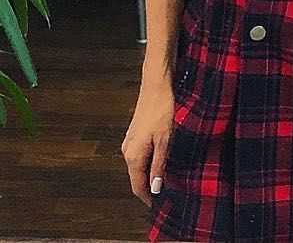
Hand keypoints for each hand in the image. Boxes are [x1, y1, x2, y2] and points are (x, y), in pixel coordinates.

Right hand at [121, 78, 175, 206]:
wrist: (155, 87)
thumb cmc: (162, 111)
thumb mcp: (165, 139)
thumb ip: (158, 164)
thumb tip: (154, 188)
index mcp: (133, 155)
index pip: (137, 185)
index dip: (147, 197)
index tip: (158, 205)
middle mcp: (127, 151)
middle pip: (136, 176)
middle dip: (148, 186)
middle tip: (164, 194)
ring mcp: (129, 142)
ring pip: (137, 165)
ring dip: (147, 174)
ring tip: (163, 180)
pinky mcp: (134, 134)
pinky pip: (138, 155)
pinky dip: (147, 162)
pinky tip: (158, 160)